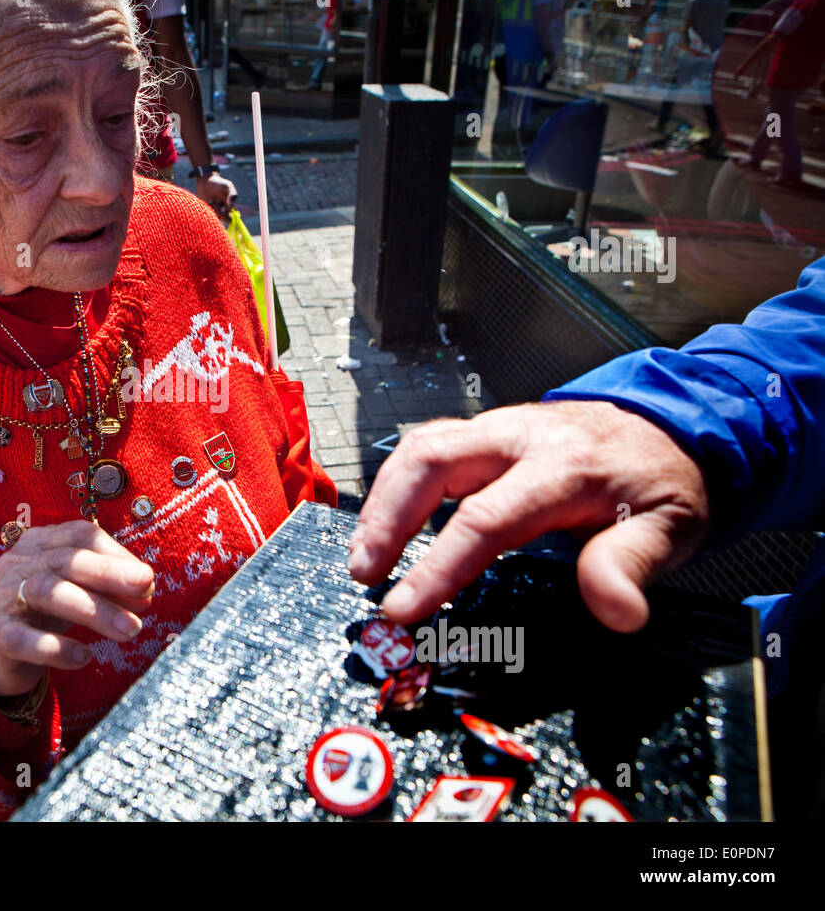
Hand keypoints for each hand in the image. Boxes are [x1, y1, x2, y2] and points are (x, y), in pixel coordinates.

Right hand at [0, 520, 154, 698]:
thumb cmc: (46, 611)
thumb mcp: (79, 591)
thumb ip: (110, 586)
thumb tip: (147, 591)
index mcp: (40, 543)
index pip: (80, 535)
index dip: (116, 554)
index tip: (146, 580)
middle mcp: (19, 563)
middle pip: (66, 560)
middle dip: (109, 574)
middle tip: (146, 591)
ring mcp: (4, 597)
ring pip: (48, 592)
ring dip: (94, 610)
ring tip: (129, 630)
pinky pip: (25, 639)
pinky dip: (57, 648)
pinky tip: (84, 658)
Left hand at [196, 173, 236, 221]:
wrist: (206, 181)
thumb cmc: (219, 183)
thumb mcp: (228, 186)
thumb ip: (232, 194)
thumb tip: (231, 204)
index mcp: (230, 206)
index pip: (232, 217)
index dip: (230, 216)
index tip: (225, 208)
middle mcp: (223, 210)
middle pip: (225, 218)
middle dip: (223, 213)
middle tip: (220, 205)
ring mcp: (215, 211)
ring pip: (217, 217)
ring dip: (215, 210)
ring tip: (213, 200)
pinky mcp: (207, 210)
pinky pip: (209, 215)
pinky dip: (209, 209)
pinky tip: (209, 201)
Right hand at [348, 401, 710, 632]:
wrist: (671, 425)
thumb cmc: (662, 483)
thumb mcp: (670, 529)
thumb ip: (632, 565)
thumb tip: (615, 612)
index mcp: (564, 467)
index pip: (485, 519)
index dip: (438, 567)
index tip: (404, 608)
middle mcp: (520, 437)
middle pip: (432, 462)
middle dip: (387, 519)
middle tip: (364, 574)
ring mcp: (497, 427)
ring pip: (420, 448)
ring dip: (383, 502)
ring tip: (364, 555)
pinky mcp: (484, 430)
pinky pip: (427, 446)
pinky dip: (396, 484)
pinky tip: (385, 523)